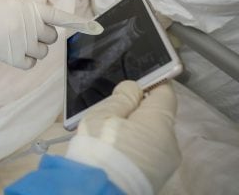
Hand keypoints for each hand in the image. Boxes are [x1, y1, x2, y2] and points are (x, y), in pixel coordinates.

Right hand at [0, 0, 101, 68]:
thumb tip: (40, 22)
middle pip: (51, 37)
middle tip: (23, 29)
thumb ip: (28, 9)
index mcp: (30, 8)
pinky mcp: (10, 57)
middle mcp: (29, 26)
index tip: (97, 28)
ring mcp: (20, 42)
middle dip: (42, 34)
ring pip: (42, 52)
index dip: (80, 23)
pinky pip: (30, 63)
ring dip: (34, 47)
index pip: (60, 16)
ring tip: (15, 38)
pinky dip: (26, 59)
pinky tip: (14, 50)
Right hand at [66, 81, 180, 194]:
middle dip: (138, 111)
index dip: (150, 84)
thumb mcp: (103, 115)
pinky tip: (117, 150)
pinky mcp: (158, 176)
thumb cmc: (99, 149)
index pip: (165, 93)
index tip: (132, 86)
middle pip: (157, 116)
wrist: (99, 191)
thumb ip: (122, 97)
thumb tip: (135, 88)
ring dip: (136, 130)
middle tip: (111, 113)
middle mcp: (170, 141)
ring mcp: (166, 162)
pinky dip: (137, 146)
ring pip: (152, 135)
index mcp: (158, 122)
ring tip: (111, 134)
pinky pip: (149, 151)